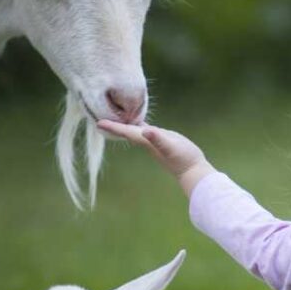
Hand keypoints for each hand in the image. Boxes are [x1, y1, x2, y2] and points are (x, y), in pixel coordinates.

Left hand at [97, 121, 216, 195]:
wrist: (193, 171)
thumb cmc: (183, 159)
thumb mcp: (171, 146)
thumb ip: (158, 139)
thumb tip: (147, 131)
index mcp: (146, 141)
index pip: (126, 132)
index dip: (113, 126)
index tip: (98, 122)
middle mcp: (147, 142)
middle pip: (126, 132)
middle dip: (114, 126)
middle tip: (99, 120)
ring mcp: (154, 142)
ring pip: (134, 131)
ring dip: (124, 125)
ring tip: (115, 118)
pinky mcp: (162, 140)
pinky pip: (145, 131)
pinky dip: (139, 125)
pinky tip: (138, 122)